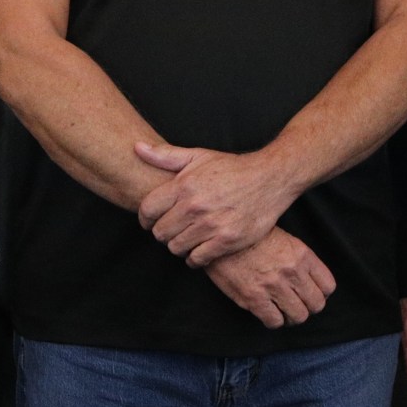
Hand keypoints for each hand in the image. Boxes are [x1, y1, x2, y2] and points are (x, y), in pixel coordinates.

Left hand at [135, 143, 297, 266]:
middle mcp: (195, 206)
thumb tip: (136, 147)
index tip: (149, 221)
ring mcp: (211, 225)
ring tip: (185, 237)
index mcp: (184, 185)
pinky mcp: (226, 241)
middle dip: (162, 232)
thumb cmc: (232, 168)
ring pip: (176, 248)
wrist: (270, 179)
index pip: (147, 210)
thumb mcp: (198, 156)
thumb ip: (165, 155)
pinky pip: (197, 259)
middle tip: (171, 228)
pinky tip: (199, 248)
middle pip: (160, 232)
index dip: (144, 218)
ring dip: (178, 245)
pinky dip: (194, 257)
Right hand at [204, 227, 335, 327]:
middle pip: (316, 305)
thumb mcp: (284, 239)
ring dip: (291, 315)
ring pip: (298, 316)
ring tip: (281, 309)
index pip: (328, 286)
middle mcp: (291, 272)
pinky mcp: (254, 298)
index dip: (320, 293)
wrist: (220, 236)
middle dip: (307, 306)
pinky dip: (273, 320)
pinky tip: (266, 310)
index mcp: (301, 255)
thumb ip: (300, 260)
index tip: (310, 292)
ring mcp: (273, 286)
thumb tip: (308, 281)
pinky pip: (274, 321)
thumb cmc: (251, 237)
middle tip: (296, 303)